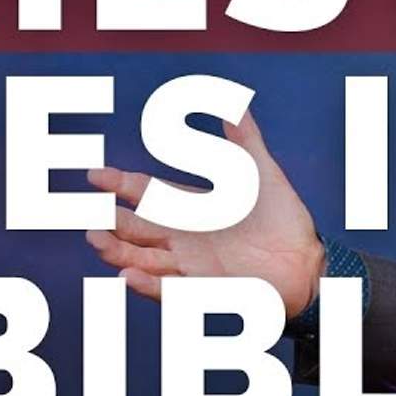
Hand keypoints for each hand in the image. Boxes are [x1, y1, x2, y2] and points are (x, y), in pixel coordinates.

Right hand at [84, 112, 324, 315]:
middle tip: (87, 214)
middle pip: (134, 228)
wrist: (308, 260)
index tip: (94, 176)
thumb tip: (233, 104)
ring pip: (141, 259)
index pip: (143, 192)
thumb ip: (245, 140)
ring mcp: (190, 265)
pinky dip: (146, 285)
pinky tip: (127, 276)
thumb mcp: (262, 172)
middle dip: (110, 221)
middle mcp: (181, 237)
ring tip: (97, 240)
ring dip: (118, 251)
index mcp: (188, 206)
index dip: (118, 184)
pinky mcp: (203, 291)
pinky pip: (168, 290)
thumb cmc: (283, 217)